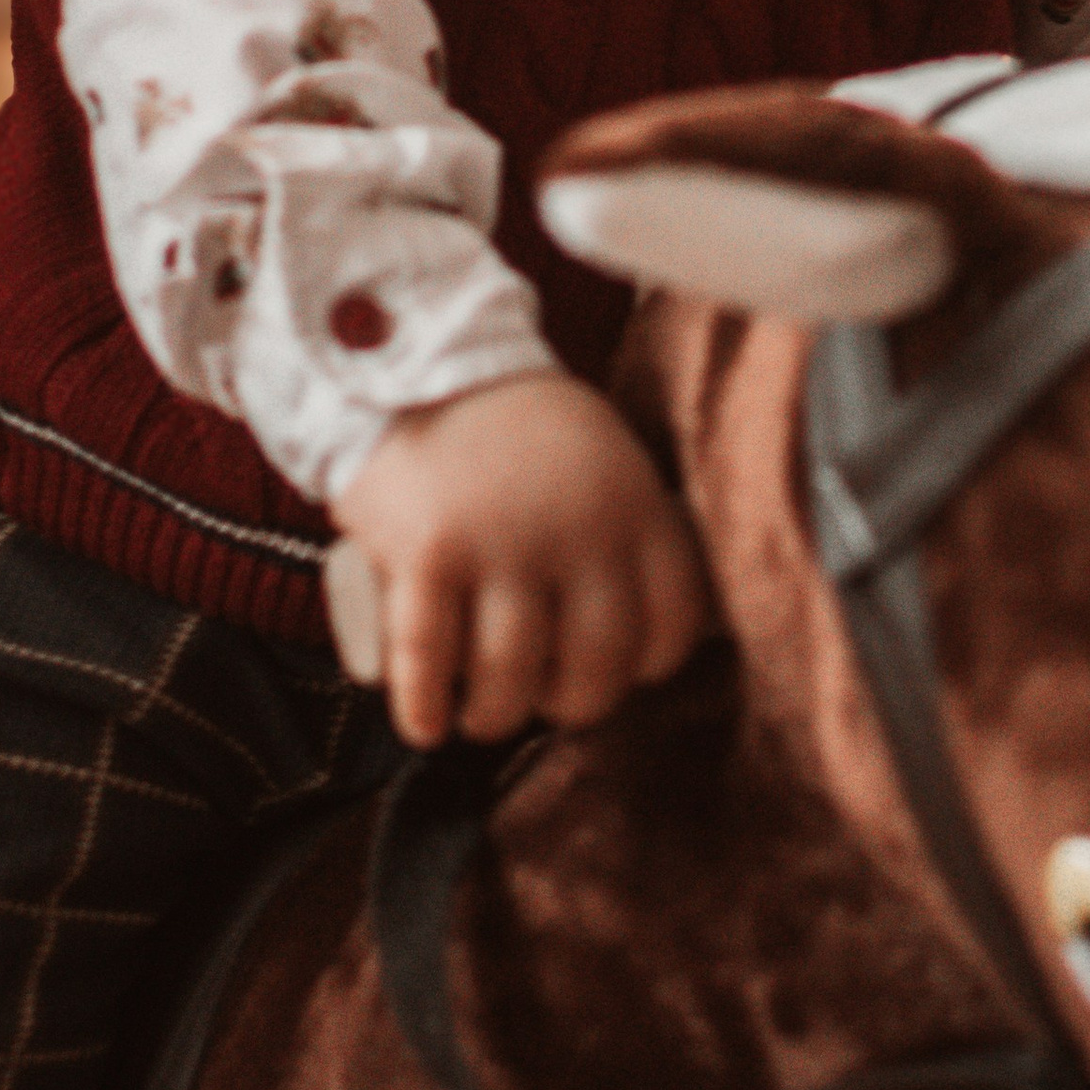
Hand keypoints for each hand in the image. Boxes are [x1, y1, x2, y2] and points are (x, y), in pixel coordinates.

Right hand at [327, 372, 714, 746]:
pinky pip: (429, 662)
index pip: (671, 630)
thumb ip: (630, 539)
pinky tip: (425, 724)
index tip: (608, 667)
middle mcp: (579, 531)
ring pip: (511, 681)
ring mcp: (501, 545)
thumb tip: (651, 646)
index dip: (642, 668)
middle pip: (594, 671)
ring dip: (493, 716)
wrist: (418, 366)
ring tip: (479, 712)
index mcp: (635, 508)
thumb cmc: (518, 435)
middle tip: (539, 697)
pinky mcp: (429, 556)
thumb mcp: (608, 464)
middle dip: (567, 704)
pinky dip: (425, 707)